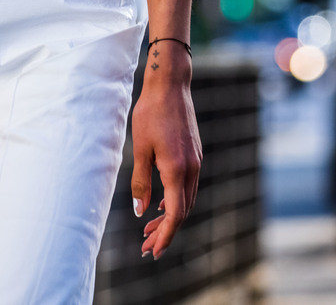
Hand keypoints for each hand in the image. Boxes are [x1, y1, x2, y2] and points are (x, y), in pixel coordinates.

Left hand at [129, 44, 201, 259]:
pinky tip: (160, 203)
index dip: (165, 235)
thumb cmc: (151, 114)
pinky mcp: (194, 154)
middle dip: (165, 231)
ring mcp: (196, 161)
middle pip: (182, 211)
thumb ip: (141, 182)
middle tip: (146, 246)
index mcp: (178, 170)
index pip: (176, 214)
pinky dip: (175, 200)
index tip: (153, 250)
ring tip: (150, 228)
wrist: (170, 85)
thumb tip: (140, 212)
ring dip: (170, 216)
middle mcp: (192, 169)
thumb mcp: (140, 149)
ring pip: (185, 199)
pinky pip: (187, 186)